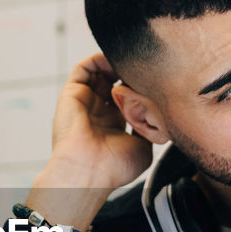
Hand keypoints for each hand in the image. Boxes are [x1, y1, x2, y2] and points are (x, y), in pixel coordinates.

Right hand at [24, 53, 152, 228]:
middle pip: (115, 80)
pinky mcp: (72, 93)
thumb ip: (149, 127)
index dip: (141, 85)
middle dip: (131, 71)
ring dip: (116, 63)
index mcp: (113, 124)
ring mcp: (85, 101)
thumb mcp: (143, 147)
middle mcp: (98, 111)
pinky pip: (84, 68)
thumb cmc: (113, 168)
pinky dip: (99, 59)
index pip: (127, 96)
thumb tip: (158, 111)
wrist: (89, 173)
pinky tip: (115, 60)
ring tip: (133, 60)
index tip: (156, 79)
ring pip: (100, 71)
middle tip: (146, 67)